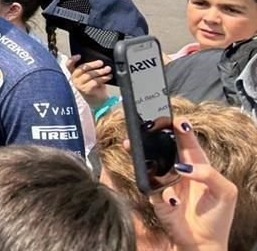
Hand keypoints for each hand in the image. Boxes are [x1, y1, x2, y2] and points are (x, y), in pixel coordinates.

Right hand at [66, 55, 110, 107]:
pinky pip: (94, 81)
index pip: (68, 65)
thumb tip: (96, 61)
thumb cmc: (94, 87)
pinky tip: (108, 77)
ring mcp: (79, 85)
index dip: (72, 60)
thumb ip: (89, 69)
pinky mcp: (85, 90)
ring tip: (107, 69)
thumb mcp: (90, 76)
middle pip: (81, 68)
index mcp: (74, 74)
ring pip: (89, 75)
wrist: (98, 101)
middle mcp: (74, 79)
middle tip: (101, 63)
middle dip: (92, 65)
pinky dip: (103, 78)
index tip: (79, 56)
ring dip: (100, 71)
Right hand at [151, 120, 237, 250]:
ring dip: (141, 152)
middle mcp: (179, 170)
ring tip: (133, 144)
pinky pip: (150, 187)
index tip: (175, 119)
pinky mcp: (155, 196)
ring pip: (149, 161)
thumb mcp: (225, 192)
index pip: (187, 141)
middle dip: (155, 133)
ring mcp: (165, 181)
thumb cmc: (218, 217)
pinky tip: (172, 201)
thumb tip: (184, 167)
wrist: (203, 243)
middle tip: (149, 124)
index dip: (180, 128)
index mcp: (198, 165)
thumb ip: (209, 174)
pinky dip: (160, 192)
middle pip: (164, 146)